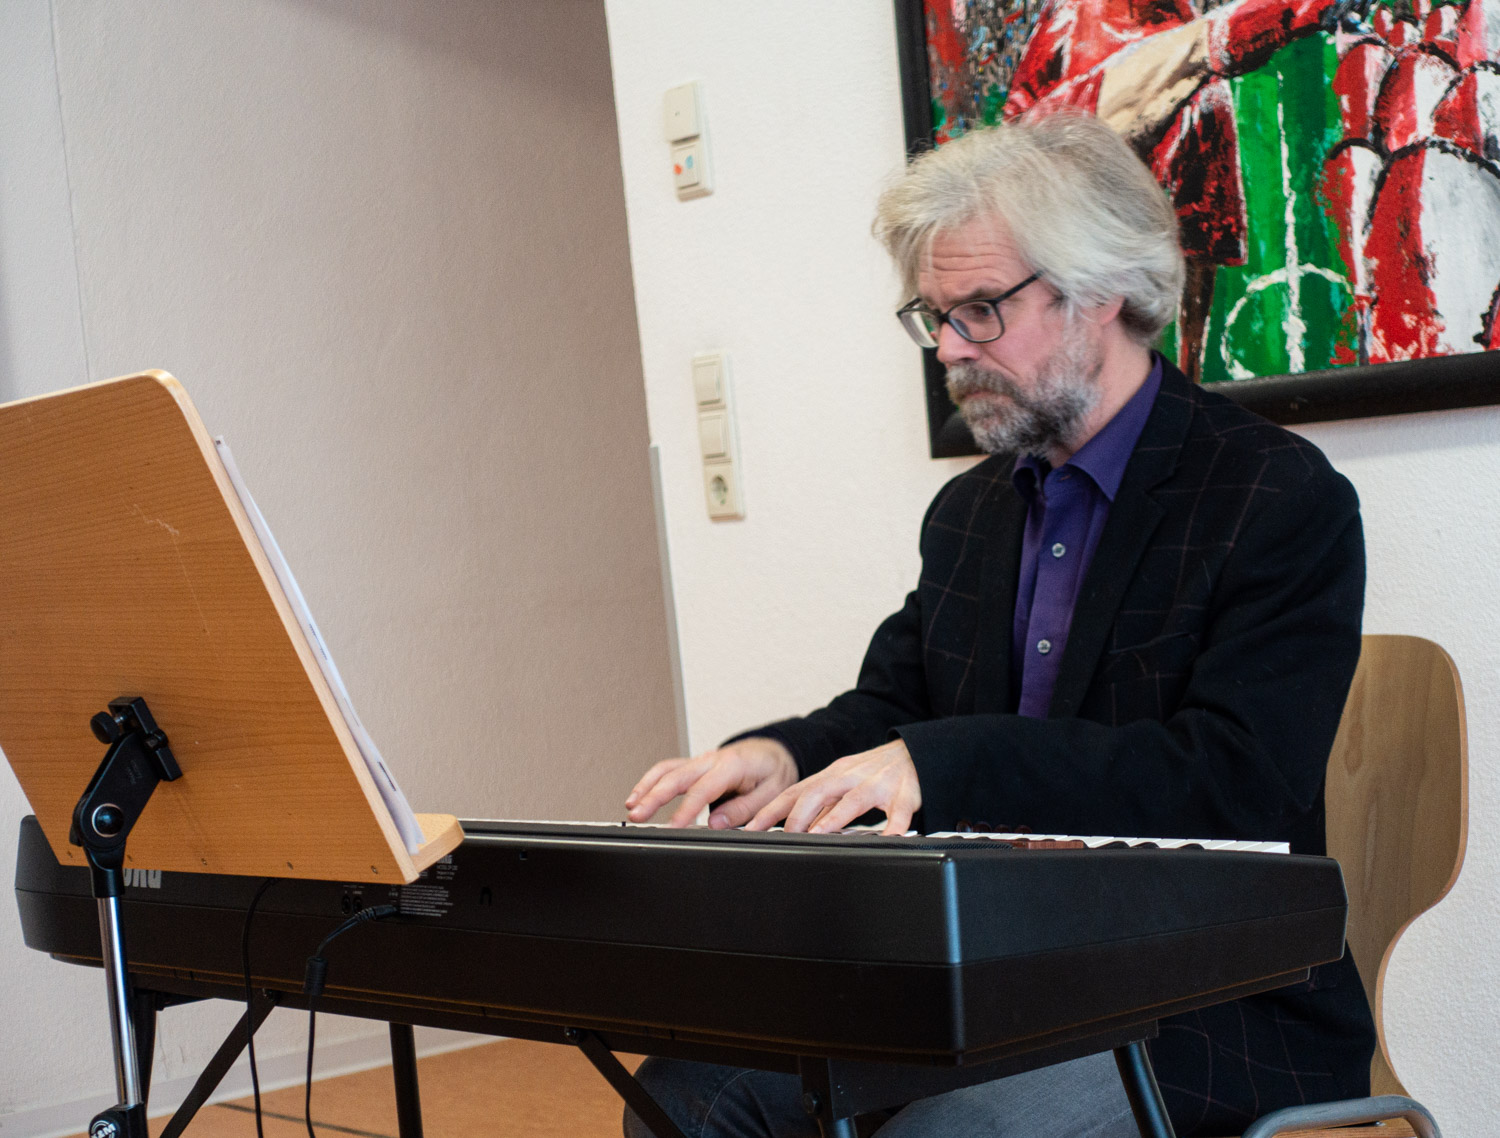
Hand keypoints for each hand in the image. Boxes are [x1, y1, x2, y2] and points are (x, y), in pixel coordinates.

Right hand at [625, 737, 798, 828]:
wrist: (774, 752)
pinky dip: (650, 781)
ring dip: (646, 787)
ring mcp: (701, 760)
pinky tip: (638, 795)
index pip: (703, 790)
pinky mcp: (695, 765)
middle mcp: (712, 759)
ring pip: (667, 770)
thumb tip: (715, 823)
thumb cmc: (773, 771)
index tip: (672, 827)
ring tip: (632, 808)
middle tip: (639, 816)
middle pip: (676, 776)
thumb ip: (743, 809)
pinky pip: (668, 769)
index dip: (686, 810)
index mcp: (732, 766)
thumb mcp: (772, 792)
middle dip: (654, 797)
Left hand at [745, 739, 920, 835]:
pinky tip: (886, 840)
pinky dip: (893, 828)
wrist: (916, 753)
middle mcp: (851, 776)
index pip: (795, 791)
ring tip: (819, 835)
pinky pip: (899, 813)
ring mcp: (878, 784)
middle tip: (785, 837)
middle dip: (799, 815)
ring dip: (834, 818)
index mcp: (832, 774)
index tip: (751, 828)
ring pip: (853, 799)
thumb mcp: (843, 782)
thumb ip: (821, 803)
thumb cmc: (875, 773)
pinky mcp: (905, 795)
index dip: (771, 809)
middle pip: (818, 790)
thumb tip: (792, 827)